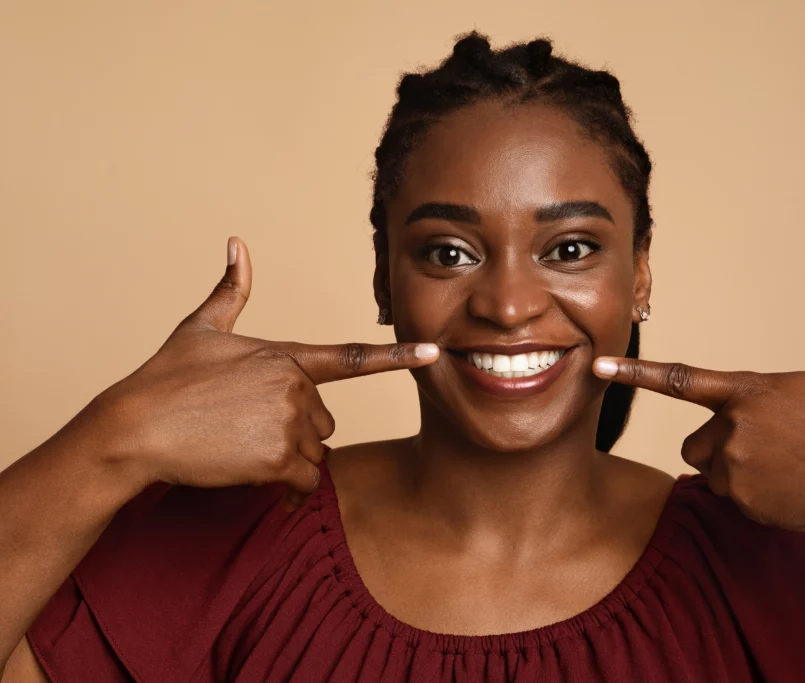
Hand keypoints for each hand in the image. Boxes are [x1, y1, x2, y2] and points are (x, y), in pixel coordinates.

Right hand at [78, 237, 438, 510]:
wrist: (133, 429)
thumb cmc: (164, 380)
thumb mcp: (200, 329)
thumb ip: (230, 292)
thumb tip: (237, 243)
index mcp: (286, 356)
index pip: (353, 357)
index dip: (397, 356)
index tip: (434, 352)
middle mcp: (295, 386)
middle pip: (323, 421)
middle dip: (294, 429)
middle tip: (245, 427)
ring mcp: (289, 422)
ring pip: (313, 452)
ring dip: (286, 457)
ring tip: (240, 446)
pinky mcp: (278, 457)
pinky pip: (304, 480)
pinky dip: (286, 487)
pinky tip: (252, 475)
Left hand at [592, 267, 804, 531]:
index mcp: (746, 390)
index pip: (677, 378)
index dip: (634, 372)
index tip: (597, 366)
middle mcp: (731, 427)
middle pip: (696, 442)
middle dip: (720, 447)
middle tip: (771, 448)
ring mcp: (734, 466)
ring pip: (715, 472)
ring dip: (738, 473)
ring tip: (787, 469)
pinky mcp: (743, 500)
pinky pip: (734, 499)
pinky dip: (757, 498)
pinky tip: (793, 491)